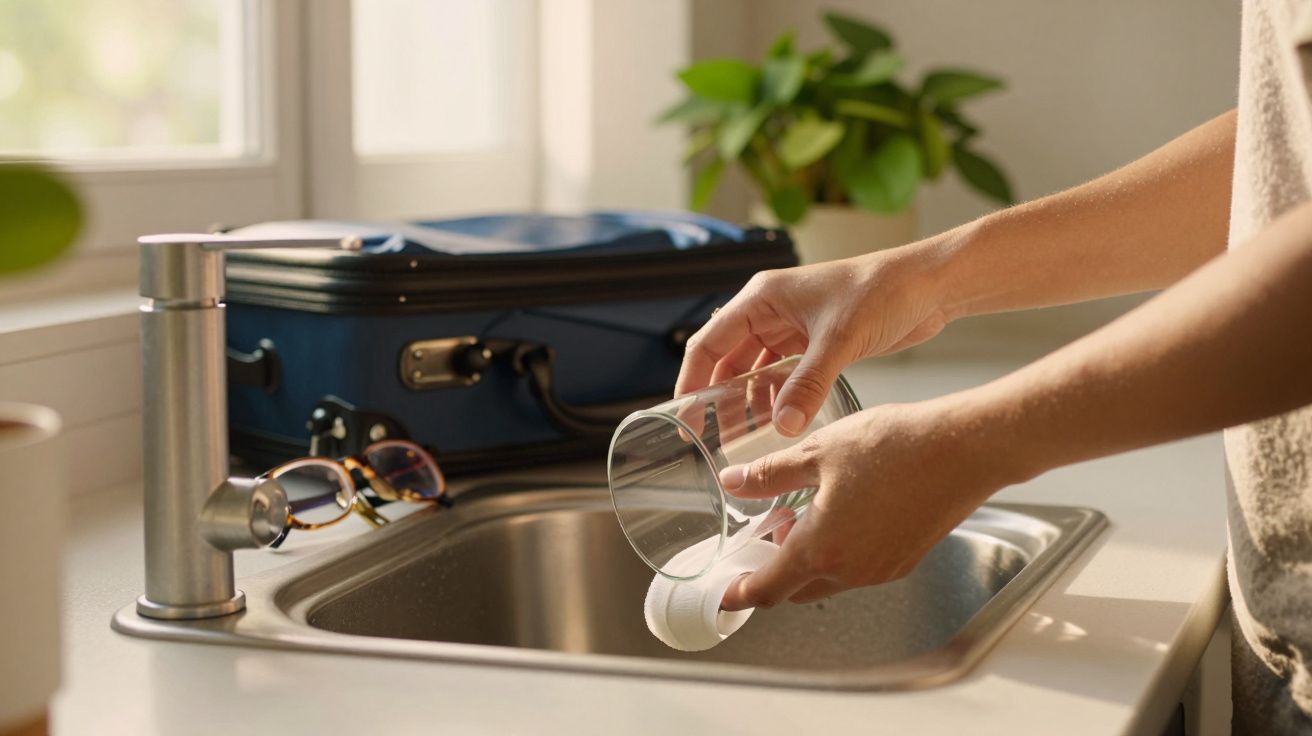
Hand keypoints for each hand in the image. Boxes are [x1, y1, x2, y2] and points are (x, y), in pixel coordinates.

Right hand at [676, 247, 948, 436]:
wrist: (929, 285)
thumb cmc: (883, 290)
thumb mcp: (839, 340)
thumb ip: (808, 384)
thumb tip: (783, 426)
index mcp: (763, 298)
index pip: (710, 341)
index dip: (692, 378)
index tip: (684, 414)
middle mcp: (772, 311)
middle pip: (729, 359)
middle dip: (720, 396)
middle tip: (712, 435)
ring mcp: (793, 327)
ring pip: (757, 369)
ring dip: (750, 400)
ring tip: (743, 437)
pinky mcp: (816, 342)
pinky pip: (784, 374)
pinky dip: (778, 398)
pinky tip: (780, 422)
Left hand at [717, 397, 1019, 610]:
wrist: (963, 449)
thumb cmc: (896, 446)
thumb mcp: (819, 451)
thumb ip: (770, 474)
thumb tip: (734, 481)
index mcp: (822, 548)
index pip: (767, 588)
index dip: (739, 594)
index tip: (723, 595)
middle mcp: (851, 570)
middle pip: (795, 588)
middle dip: (773, 570)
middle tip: (761, 535)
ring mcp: (881, 569)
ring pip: (829, 578)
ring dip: (807, 558)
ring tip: (801, 512)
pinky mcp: (904, 559)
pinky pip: (859, 568)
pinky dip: (839, 552)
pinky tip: (840, 513)